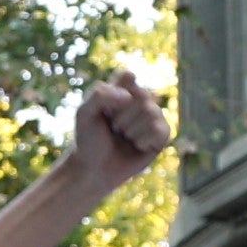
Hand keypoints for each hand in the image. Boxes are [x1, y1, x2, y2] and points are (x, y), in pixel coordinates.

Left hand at [61, 72, 173, 193]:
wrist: (94, 169)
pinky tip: (136, 146)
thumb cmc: (88, 140)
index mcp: (122, 89)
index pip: (128, 76)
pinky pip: (160, 130)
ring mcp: (154, 116)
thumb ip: (100, 95)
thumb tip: (129, 97)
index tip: (105, 109)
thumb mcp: (84, 113)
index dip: (117, 92)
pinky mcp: (162, 135)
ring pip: (151, 111)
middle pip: (142, 94)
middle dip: (122, 116)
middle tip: (113, 128)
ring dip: (131, 130)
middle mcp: (140, 99)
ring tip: (123, 137)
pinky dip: (143, 140)